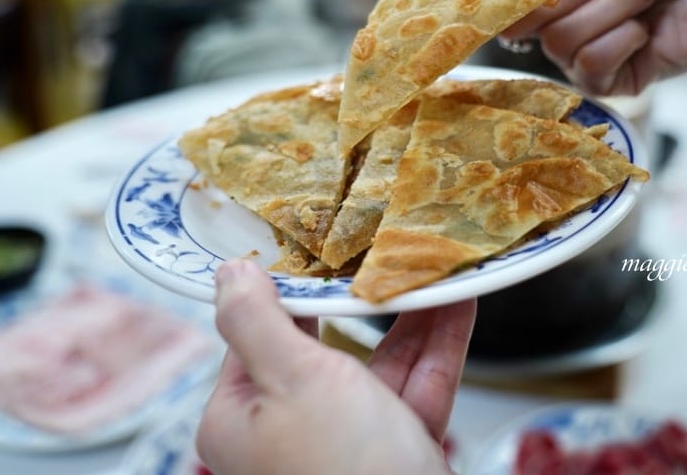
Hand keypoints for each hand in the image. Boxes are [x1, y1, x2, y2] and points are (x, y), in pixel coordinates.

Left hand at [196, 259, 475, 474]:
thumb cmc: (343, 471)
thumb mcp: (293, 381)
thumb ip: (258, 320)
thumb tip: (227, 271)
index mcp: (242, 415)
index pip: (260, 330)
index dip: (292, 283)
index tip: (319, 235)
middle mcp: (289, 427)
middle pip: (325, 342)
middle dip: (361, 294)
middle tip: (383, 238)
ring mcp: (346, 440)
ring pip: (379, 361)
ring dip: (411, 313)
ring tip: (432, 259)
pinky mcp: (395, 449)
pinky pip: (415, 385)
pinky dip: (438, 345)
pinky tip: (459, 301)